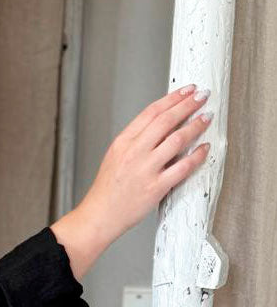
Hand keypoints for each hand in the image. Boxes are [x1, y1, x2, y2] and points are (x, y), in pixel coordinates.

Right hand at [51, 85, 213, 278]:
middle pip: (166, 120)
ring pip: (177, 139)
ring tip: (207, 117)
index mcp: (123, 142)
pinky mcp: (155, 187)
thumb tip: (162, 125)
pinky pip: (183, 167)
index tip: (186, 91)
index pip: (151, 112)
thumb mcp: (115, 156)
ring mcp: (145, 169)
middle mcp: (134, 152)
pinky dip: (197, 155)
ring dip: (196, 125)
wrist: (99, 216)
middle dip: (188, 104)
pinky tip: (204, 148)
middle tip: (202, 96)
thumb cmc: (108, 190)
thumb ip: (136, 140)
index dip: (172, 98)